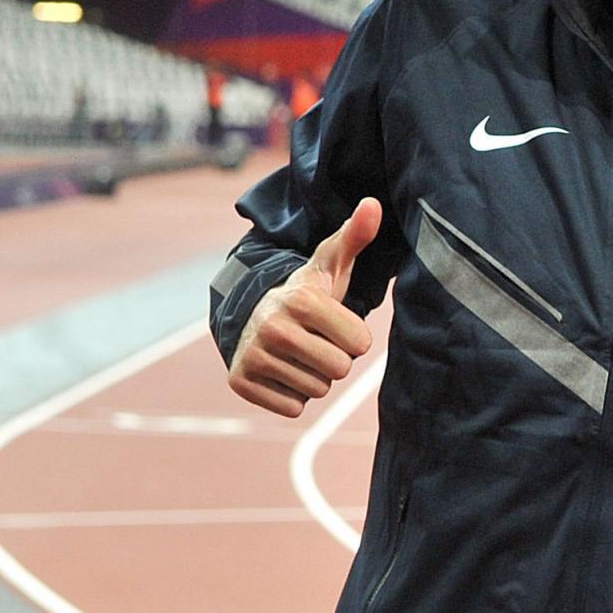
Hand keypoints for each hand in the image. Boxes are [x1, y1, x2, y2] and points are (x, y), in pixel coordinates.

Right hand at [228, 199, 381, 418]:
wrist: (252, 316)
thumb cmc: (306, 293)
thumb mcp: (331, 264)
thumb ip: (356, 236)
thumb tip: (373, 204)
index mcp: (302, 300)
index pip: (360, 344)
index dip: (354, 338)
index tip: (334, 324)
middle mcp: (273, 327)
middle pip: (339, 369)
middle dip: (335, 358)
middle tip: (315, 340)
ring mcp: (252, 355)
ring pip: (317, 390)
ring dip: (313, 376)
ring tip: (297, 353)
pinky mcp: (239, 381)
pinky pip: (293, 407)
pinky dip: (292, 395)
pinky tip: (281, 370)